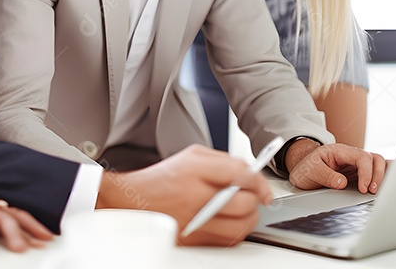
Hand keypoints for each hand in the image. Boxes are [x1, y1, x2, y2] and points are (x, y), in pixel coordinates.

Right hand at [97, 144, 272, 246]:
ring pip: (240, 227)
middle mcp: (195, 196)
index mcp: (196, 170)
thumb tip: (251, 173)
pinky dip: (235, 232)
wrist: (133, 201)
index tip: (262, 185)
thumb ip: (224, 161)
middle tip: (255, 196)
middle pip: (244, 203)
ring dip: (249, 218)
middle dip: (256, 199)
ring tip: (245, 210)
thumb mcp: (193, 156)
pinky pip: (227, 241)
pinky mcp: (193, 239)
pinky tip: (231, 222)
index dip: (258, 180)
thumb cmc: (163, 178)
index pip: (239, 173)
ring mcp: (195, 221)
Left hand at [286, 141, 386, 193]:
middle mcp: (351, 156)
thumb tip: (343, 183)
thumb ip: (326, 175)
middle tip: (371, 191)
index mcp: (340, 151)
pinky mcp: (357, 175)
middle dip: (378, 175)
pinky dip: (379, 180)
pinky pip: (373, 174)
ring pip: (377, 165)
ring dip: (380, 178)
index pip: (361, 157)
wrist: (302, 171)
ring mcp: (355, 166)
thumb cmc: (306, 168)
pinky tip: (379, 190)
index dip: (366, 173)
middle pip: (374, 159)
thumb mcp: (310, 171)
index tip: (363, 188)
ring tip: (375, 193)